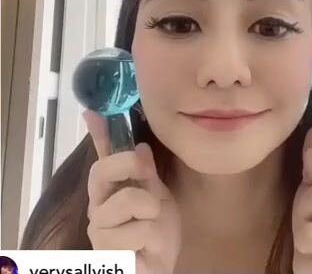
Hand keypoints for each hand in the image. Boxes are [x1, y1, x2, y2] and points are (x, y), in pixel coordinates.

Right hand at [83, 110, 181, 273]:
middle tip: (150, 185)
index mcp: (110, 190)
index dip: (98, 134)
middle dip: (131, 166)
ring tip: (153, 227)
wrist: (160, 265)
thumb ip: (146, 173)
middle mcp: (98, 206)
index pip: (102, 158)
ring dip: (153, 213)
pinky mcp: (107, 254)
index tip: (92, 112)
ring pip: (130, 199)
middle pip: (103, 170)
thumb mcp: (158, 195)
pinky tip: (149, 248)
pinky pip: (141, 231)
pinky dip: (155, 238)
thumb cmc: (157, 230)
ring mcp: (99, 231)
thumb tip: (139, 146)